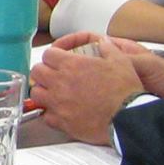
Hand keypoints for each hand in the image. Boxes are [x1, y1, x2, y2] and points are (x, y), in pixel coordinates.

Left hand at [29, 33, 163, 143]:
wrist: (127, 117)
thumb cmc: (124, 90)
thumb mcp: (120, 60)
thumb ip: (107, 48)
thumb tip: (102, 42)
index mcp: (72, 65)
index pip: (47, 54)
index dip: (53, 55)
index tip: (58, 60)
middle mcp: (60, 83)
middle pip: (36, 72)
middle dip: (43, 71)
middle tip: (52, 75)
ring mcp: (58, 103)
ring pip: (36, 93)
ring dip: (43, 91)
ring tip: (54, 93)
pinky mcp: (61, 122)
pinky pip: (45, 115)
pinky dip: (50, 113)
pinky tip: (60, 111)